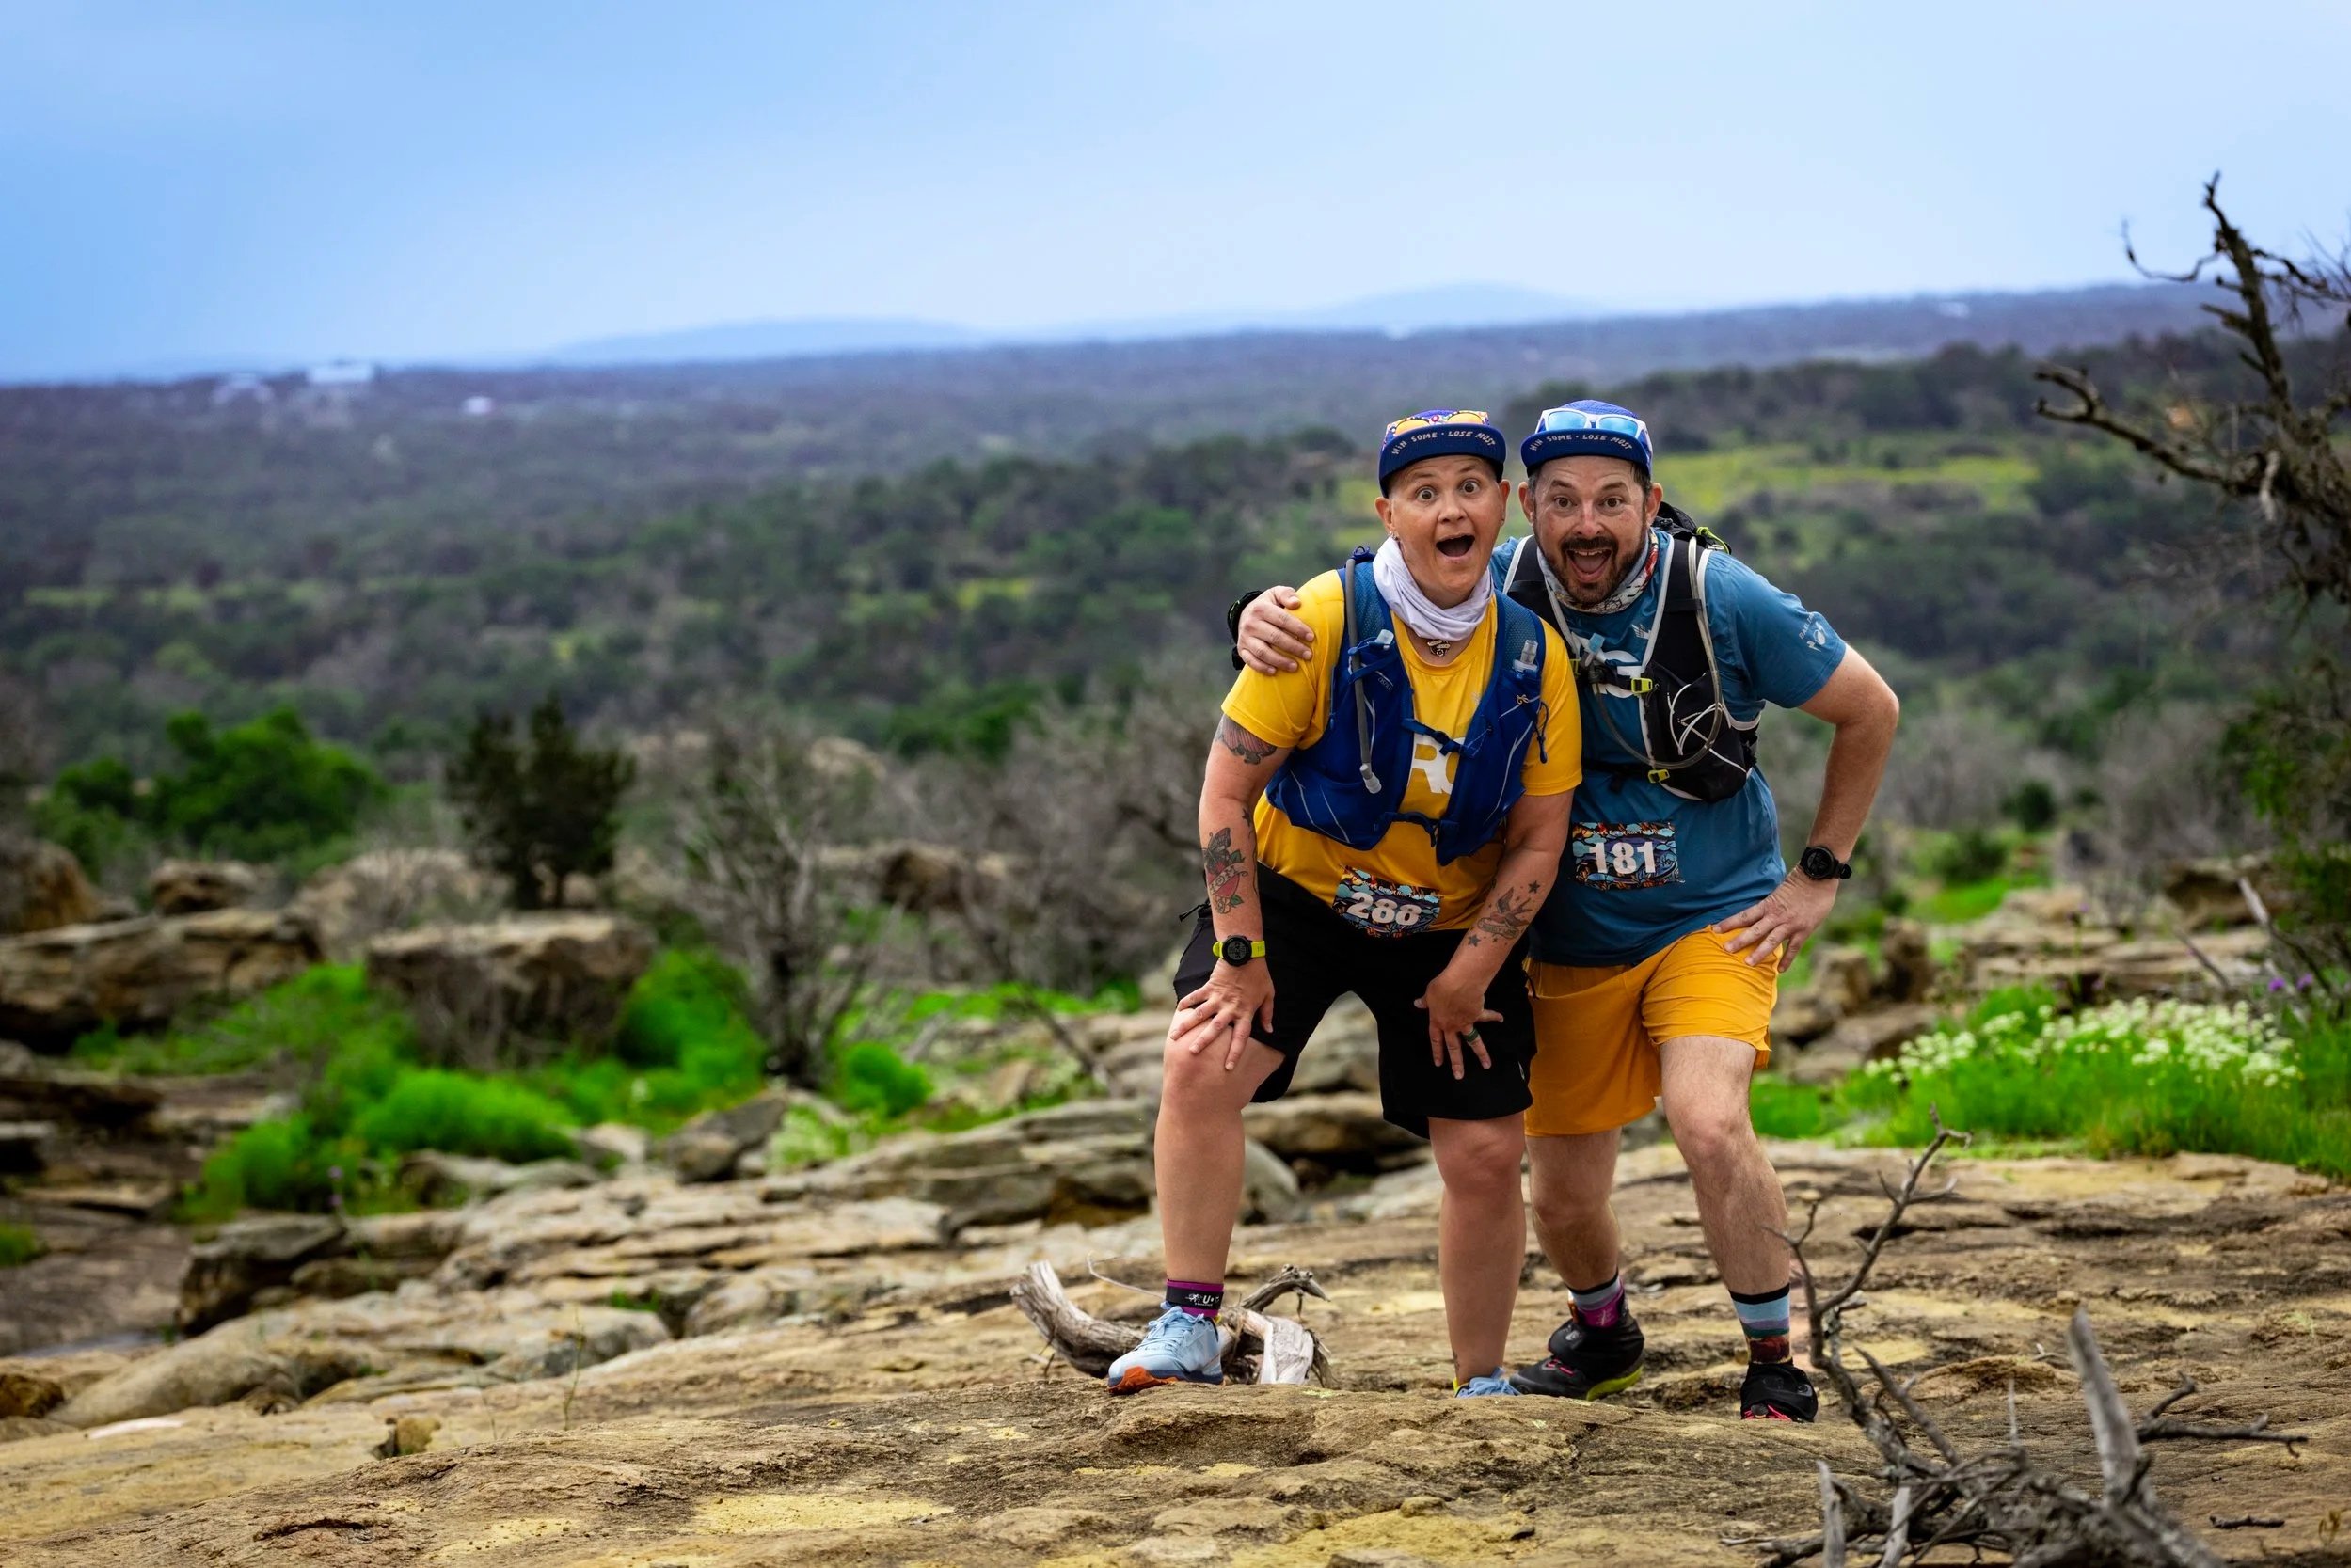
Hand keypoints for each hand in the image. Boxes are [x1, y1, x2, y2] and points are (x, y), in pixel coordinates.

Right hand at [1172, 959, 1276, 1070]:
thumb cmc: (1259, 975)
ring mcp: (1217, 997)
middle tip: (1192, 1053)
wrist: (1246, 952)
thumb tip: (1270, 1031)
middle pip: (1215, 1029)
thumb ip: (1267, 1014)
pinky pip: (1196, 996)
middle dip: (1203, 1042)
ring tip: (1174, 1036)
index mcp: (1245, 1012)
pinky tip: (1178, 1010)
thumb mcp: (1269, 995)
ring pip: (1200, 1014)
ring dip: (1187, 1026)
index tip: (1228, 1068)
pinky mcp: (1209, 986)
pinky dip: (1186, 1002)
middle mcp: (1229, 1008)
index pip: (1240, 1037)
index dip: (1234, 1053)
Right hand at [1237, 587, 1312, 674]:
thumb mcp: (1275, 593)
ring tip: (1295, 667)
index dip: (1297, 628)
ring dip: (1280, 661)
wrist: (1244, 614)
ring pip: (1263, 652)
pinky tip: (1275, 671)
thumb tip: (1296, 603)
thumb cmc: (1268, 605)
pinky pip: (1251, 661)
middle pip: (1274, 637)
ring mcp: (1245, 638)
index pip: (1282, 619)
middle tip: (1308, 655)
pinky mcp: (1242, 649)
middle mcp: (1251, 623)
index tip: (1311, 637)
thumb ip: (1286, 594)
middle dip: (1293, 647)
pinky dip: (1262, 667)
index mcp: (1261, 608)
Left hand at [1414, 961, 1500, 1079]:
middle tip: (1459, 1076)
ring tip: (1487, 1065)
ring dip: (1481, 1054)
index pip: (1436, 1040)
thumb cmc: (1441, 987)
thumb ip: (1425, 1001)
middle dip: (1457, 1063)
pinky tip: (1501, 1018)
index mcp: (1438, 1022)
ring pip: (1473, 1041)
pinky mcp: (1477, 1014)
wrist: (1459, 984)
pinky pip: (1487, 1016)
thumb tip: (1418, 1003)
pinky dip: (1494, 1016)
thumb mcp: (1429, 993)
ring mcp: (1466, 1022)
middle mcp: (1452, 1026)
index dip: (1437, 1052)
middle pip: (1454, 1048)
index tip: (1439, 1064)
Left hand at [1717, 872, 1838, 969]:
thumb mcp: (1778, 892)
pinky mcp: (1804, 930)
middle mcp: (1776, 916)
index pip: (1744, 915)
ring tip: (1748, 964)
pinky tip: (1780, 970)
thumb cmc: (1798, 882)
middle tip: (1726, 950)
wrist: (1818, 878)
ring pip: (1771, 941)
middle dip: (1739, 941)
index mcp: (1768, 905)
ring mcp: (1790, 924)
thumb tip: (1758, 914)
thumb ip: (1769, 905)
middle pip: (1754, 930)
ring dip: (1759, 953)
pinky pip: (1794, 947)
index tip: (1715, 929)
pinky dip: (1787, 959)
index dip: (1729, 922)